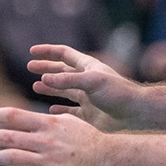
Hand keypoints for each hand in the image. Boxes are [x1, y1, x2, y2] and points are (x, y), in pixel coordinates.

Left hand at [0, 108, 100, 165]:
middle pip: (8, 137)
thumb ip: (43, 122)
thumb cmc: (86, 139)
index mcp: (48, 125)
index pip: (15, 116)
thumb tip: (21, 121)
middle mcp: (45, 141)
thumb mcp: (66, 122)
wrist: (106, 159)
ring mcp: (47, 161)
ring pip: (13, 159)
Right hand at [27, 44, 143, 130]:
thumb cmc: (118, 93)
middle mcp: (86, 80)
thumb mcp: (91, 82)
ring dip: (50, 87)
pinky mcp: (89, 114)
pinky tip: (52, 110)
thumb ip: (67, 80)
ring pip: (64, 90)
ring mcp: (87, 97)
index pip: (64, 54)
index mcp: (87, 67)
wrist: (135, 114)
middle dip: (46, 68)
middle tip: (29, 67)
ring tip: (36, 86)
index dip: (47, 52)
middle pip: (61, 71)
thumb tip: (44, 78)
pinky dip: (60, 110)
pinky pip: (70, 111)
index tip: (32, 51)